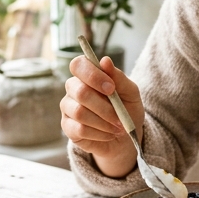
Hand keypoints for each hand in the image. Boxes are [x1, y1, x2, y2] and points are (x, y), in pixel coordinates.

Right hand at [60, 55, 144, 177]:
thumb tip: (105, 60)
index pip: (78, 65)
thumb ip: (118, 77)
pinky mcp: (68, 127)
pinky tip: (109, 134)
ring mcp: (68, 108)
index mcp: (87, 74)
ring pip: (80, 113)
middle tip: (120, 117)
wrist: (127, 137)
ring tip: (118, 128)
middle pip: (80, 92)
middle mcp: (73, 88)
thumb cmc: (127, 110)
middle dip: (104, 107)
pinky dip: (100, 133)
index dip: (93, 75)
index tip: (111, 88)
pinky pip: (80, 129)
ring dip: (104, 122)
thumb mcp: (130, 93)